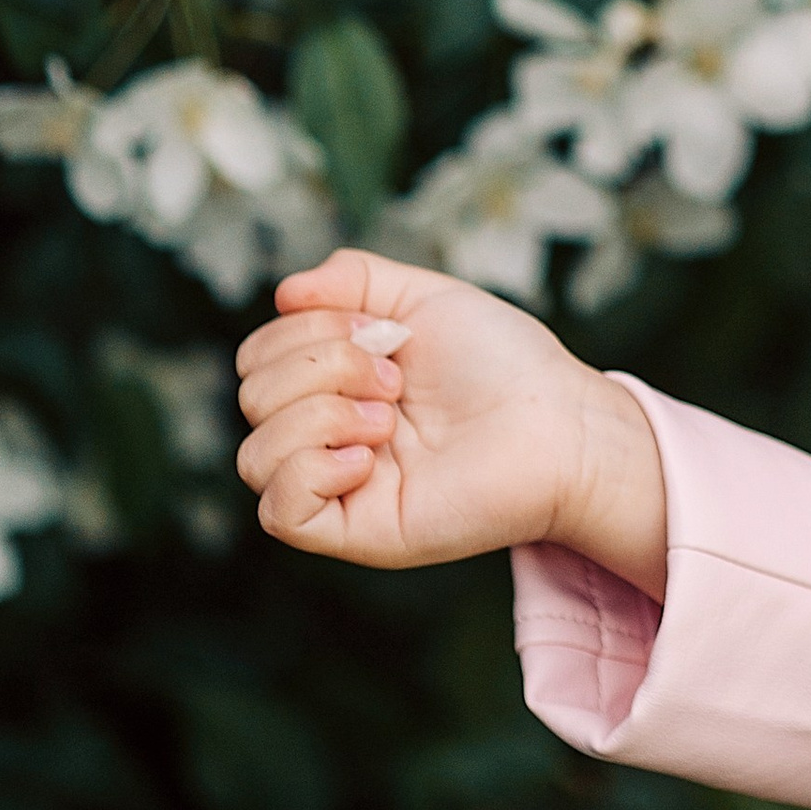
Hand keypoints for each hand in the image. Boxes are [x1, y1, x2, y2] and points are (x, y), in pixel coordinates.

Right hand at [235, 246, 668, 596]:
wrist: (559, 422)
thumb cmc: (503, 363)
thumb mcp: (425, 299)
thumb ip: (354, 279)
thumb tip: (285, 291)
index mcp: (335, 382)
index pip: (259, 356)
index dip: (307, 329)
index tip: (385, 333)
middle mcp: (327, 433)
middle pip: (250, 395)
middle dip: (322, 365)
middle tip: (396, 378)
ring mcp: (339, 486)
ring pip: (253, 456)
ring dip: (321, 416)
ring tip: (390, 418)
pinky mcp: (356, 530)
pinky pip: (280, 512)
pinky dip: (311, 471)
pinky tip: (366, 457)